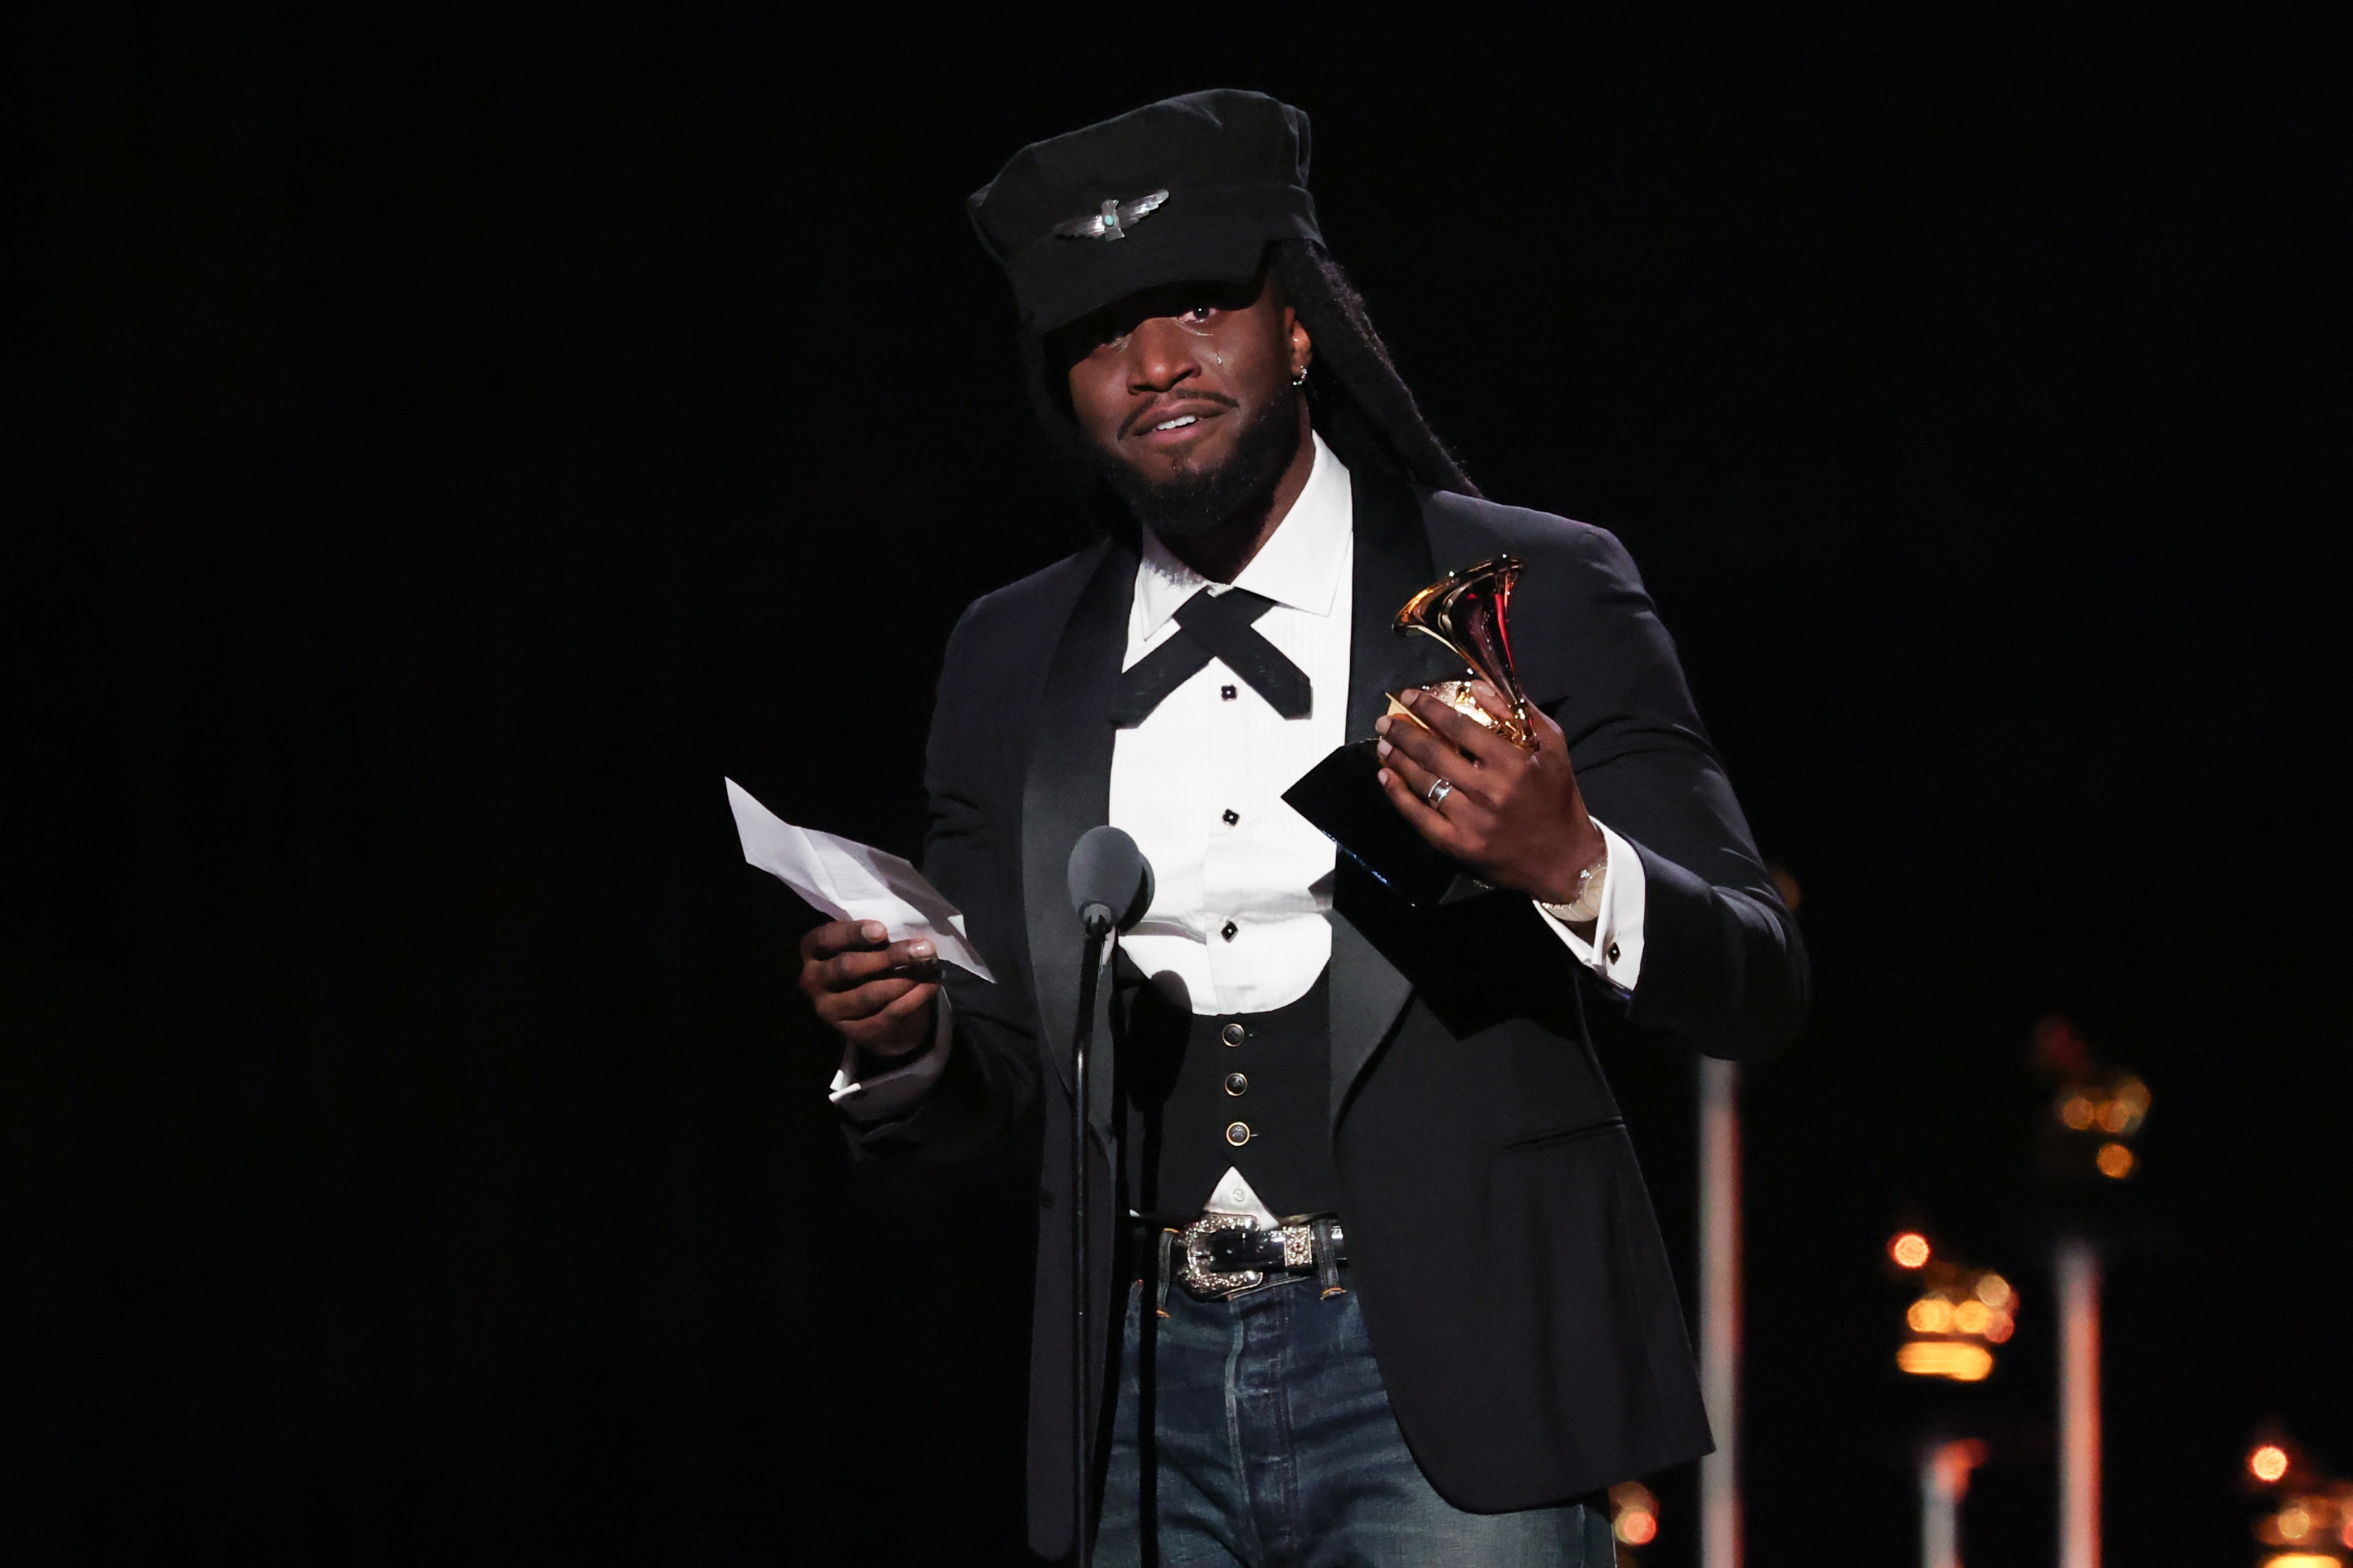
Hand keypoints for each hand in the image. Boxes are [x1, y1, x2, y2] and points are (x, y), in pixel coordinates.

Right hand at [797, 919, 940, 1058]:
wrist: (871, 1011)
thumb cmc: (868, 963)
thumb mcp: (864, 946)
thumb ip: (876, 940)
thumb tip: (912, 941)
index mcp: (812, 951)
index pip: (826, 938)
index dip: (853, 933)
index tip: (882, 931)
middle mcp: (813, 981)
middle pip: (849, 967)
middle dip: (890, 957)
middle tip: (923, 949)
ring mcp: (830, 1010)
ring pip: (870, 993)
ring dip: (906, 979)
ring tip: (930, 966)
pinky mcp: (853, 1033)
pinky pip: (889, 1014)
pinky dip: (915, 998)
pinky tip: (931, 984)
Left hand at [1374, 683, 1606, 902]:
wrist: (1563, 860)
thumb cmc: (1557, 798)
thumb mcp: (1552, 748)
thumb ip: (1518, 712)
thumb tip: (1478, 687)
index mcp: (1512, 763)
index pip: (1459, 727)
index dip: (1430, 708)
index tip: (1410, 696)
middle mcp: (1488, 791)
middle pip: (1433, 753)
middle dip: (1403, 732)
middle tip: (1385, 720)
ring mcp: (1470, 821)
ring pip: (1423, 783)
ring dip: (1397, 760)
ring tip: (1384, 745)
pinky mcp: (1458, 846)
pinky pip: (1419, 817)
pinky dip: (1398, 795)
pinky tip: (1387, 778)